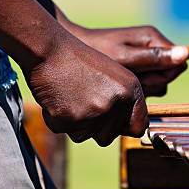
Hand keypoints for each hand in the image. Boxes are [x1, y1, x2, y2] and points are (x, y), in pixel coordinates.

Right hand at [25, 28, 148, 146]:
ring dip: (77, 124)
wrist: (50, 51)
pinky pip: (66, 132)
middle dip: (96, 127)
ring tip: (71, 97)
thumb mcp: (114, 76)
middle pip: (109, 137)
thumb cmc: (80, 62)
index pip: (138, 127)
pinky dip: (59, 120)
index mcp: (131, 90)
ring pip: (87, 136)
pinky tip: (59, 99)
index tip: (114, 123)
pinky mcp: (70, 119)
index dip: (124, 127)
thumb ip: (126, 102)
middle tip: (83, 102)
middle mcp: (116, 103)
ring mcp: (94, 112)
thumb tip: (134, 130)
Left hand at [65, 24, 187, 96]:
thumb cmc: (96, 51)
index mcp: (153, 38)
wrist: (70, 50)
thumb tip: (185, 54)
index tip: (140, 77)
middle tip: (126, 80)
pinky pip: (144, 83)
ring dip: (141, 88)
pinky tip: (116, 85)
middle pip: (168, 75)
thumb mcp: (125, 58)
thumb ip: (154, 58)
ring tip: (119, 82)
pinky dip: (132, 88)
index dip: (162, 76)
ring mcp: (144, 56)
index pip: (178, 64)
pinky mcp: (136, 66)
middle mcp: (152, 45)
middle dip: (150, 83)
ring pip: (157, 82)